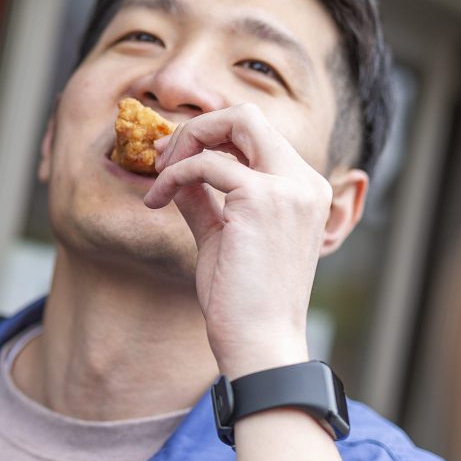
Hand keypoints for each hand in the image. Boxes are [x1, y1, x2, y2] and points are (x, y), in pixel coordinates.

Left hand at [143, 104, 331, 378]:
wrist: (259, 344)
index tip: (170, 160)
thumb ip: (205, 200)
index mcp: (304, 191)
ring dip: (185, 143)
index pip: (256, 135)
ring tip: (157, 176)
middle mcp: (305, 182)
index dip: (210, 137)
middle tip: (162, 157)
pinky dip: (174, 175)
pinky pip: (205, 164)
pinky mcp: (262, 199)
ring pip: (234, 123)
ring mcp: (289, 188)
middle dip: (198, 127)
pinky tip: (155, 201)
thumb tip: (177, 171)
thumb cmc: (242, 303)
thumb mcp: (221, 238)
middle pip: (249, 115)